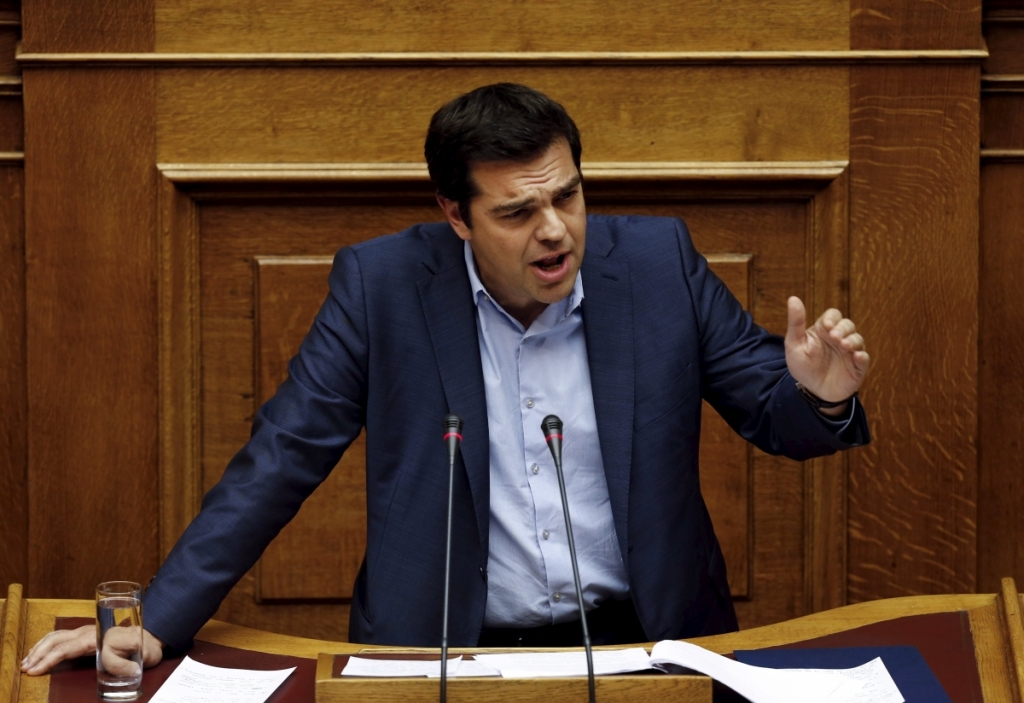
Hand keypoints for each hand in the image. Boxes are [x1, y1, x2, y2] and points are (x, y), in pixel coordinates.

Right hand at [21, 624, 163, 675]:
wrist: (151, 634)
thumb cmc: (145, 645)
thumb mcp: (142, 654)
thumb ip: (129, 662)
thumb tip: (126, 670)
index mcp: (98, 636)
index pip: (68, 648)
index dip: (50, 659)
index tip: (36, 670)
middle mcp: (89, 632)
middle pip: (57, 640)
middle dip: (38, 655)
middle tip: (26, 669)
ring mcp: (86, 632)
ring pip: (57, 636)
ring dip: (39, 649)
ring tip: (26, 663)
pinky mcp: (85, 635)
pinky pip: (61, 637)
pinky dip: (46, 644)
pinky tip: (38, 652)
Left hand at [785, 297, 869, 411]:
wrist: (812, 391)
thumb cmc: (803, 366)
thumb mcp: (794, 344)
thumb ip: (796, 323)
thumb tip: (793, 298)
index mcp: (824, 331)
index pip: (833, 316)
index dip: (832, 318)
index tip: (826, 326)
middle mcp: (839, 338)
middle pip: (847, 324)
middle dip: (843, 328)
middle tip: (834, 337)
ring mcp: (849, 352)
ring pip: (858, 339)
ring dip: (852, 340)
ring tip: (844, 346)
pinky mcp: (857, 366)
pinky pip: (864, 358)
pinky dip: (862, 356)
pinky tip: (856, 356)